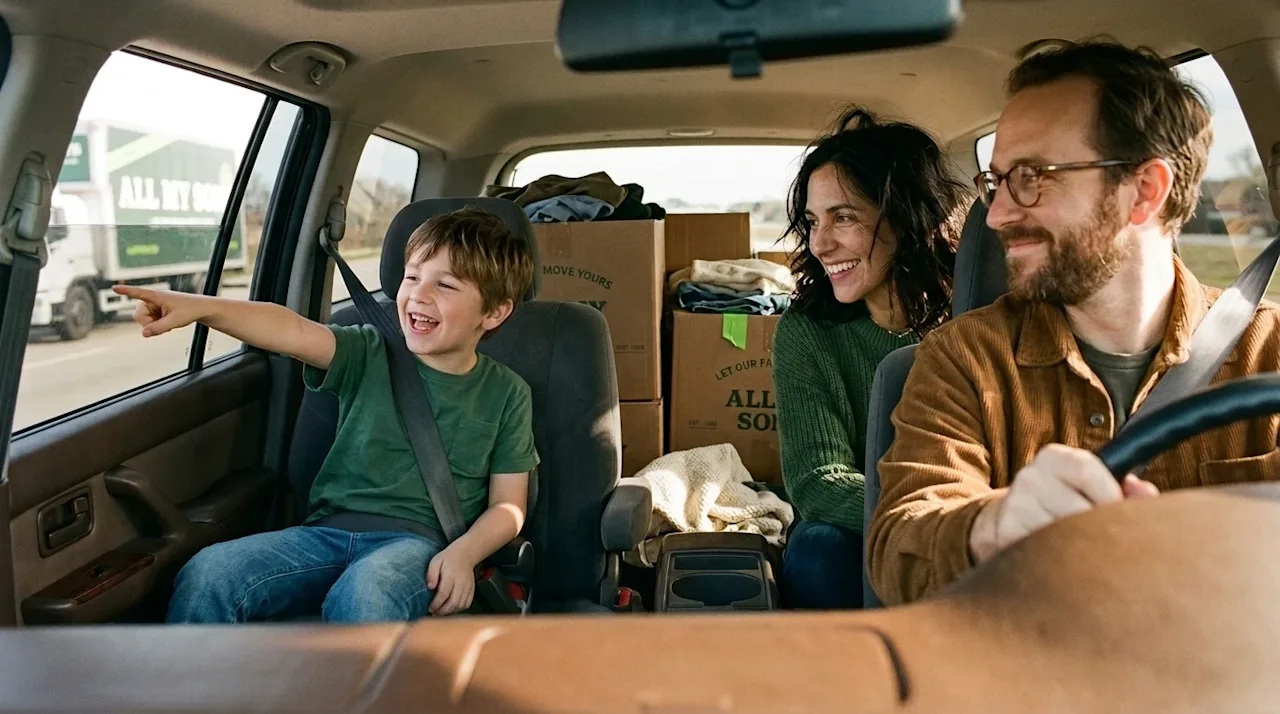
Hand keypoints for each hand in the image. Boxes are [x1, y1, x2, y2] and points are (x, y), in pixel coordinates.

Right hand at [112, 285, 204, 336]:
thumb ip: (159, 328)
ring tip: (169, 322)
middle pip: (138, 315)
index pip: (138, 293)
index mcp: (157, 295)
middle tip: (164, 323)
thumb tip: (143, 333)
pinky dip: (157, 326)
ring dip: (154, 325)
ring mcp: (154, 307)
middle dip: (148, 323)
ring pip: (143, 321)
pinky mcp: (156, 312)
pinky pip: (149, 323)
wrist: (200, 310)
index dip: (125, 291)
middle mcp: (152, 300)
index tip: (114, 287)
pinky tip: (168, 323)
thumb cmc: (190, 310)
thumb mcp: (175, 321)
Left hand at [426, 545, 477, 615]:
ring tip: (440, 612)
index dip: (436, 604)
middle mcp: (461, 582)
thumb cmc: (448, 559)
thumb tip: (430, 587)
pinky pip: (466, 604)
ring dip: (450, 612)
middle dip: (442, 611)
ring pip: (460, 605)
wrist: (465, 555)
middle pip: (453, 602)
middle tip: (434, 613)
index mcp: (451, 574)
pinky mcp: (472, 590)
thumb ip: (431, 573)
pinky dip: (458, 609)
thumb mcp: (435, 561)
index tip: (430, 608)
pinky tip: (450, 608)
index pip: (444, 593)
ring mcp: (468, 587)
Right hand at [970, 444, 1158, 562]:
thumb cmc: (1062, 502)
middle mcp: (1031, 478)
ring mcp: (1015, 507)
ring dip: (1079, 552)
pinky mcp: (1005, 535)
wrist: (1005, 519)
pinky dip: (1057, 563)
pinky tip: (1059, 561)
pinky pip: (1043, 555)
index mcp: (1054, 458)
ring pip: (1063, 537)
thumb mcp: (1090, 484)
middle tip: (1103, 542)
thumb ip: (1125, 488)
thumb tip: (1147, 494)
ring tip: (1081, 553)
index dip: (1109, 497)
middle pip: (1078, 511)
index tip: (1116, 516)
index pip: (1086, 470)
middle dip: (1097, 531)